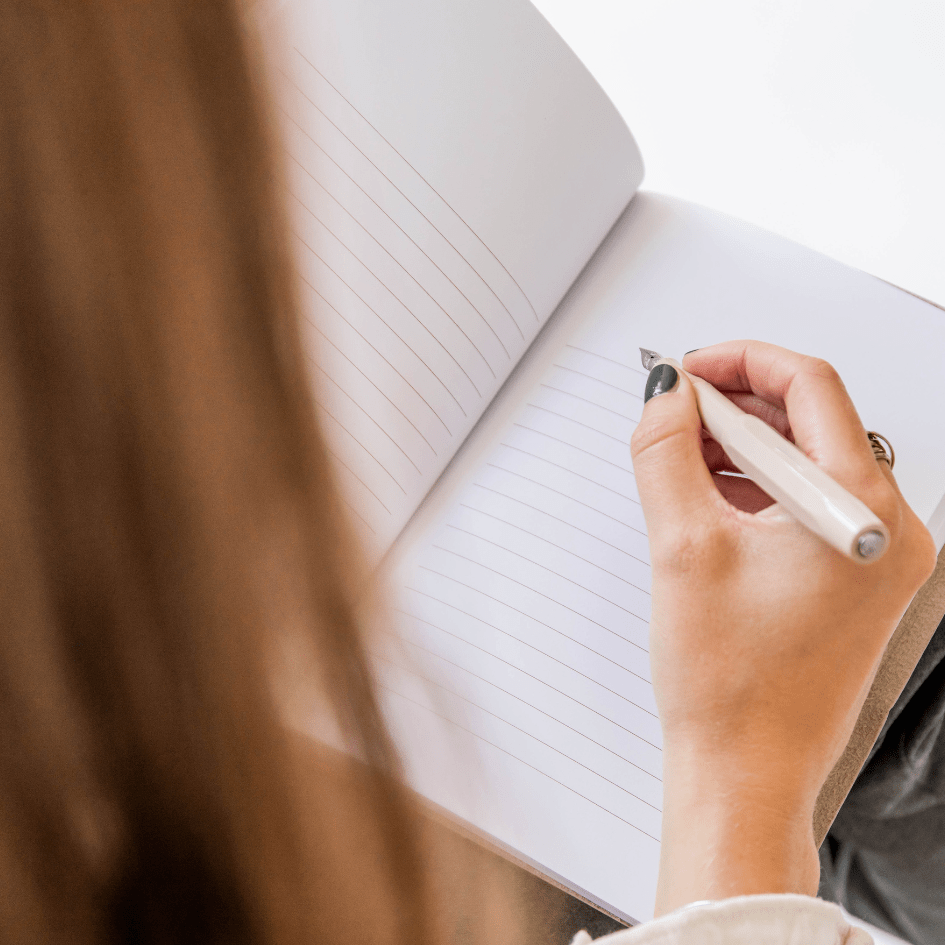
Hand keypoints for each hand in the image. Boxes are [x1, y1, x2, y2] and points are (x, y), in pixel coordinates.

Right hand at [630, 341, 935, 913]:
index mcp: (867, 513)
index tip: (689, 369)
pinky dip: (759, 486)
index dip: (741, 361)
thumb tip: (664, 395)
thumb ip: (665, 453)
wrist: (747, 772)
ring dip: (744, 446)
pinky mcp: (855, 577)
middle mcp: (890, 529)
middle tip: (676, 409)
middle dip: (737, 405)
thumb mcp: (681, 547)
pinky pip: (809, 502)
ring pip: (809, 460)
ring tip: (684, 455)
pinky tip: (712, 494)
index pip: (811, 387)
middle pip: (814, 420)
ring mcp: (878, 556)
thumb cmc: (731, 687)